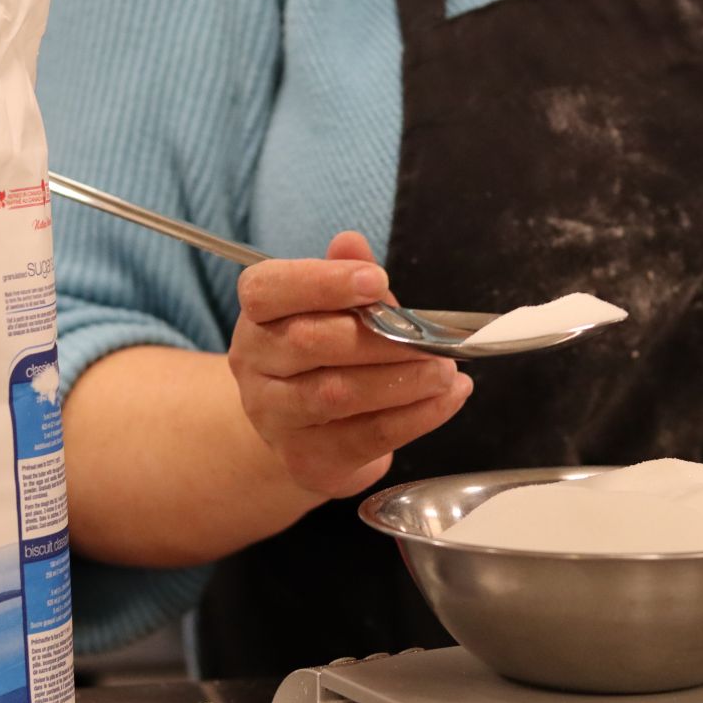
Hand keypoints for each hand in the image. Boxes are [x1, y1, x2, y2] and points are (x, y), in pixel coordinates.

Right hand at [228, 231, 473, 498]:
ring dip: (401, 381)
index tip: (377, 281)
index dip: (322, 283)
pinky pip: (364, 438)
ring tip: (445, 371)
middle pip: (309, 342)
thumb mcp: (335, 307)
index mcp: (259, 315)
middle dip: (379, 338)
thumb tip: (352, 243)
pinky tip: (447, 400)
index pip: (268, 290)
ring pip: (335, 395)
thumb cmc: (327, 352)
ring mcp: (274, 417)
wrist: (306, 429)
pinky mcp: (306, 459)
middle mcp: (255, 364)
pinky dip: (414, 418)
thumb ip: (347, 275)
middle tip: (432, 339)